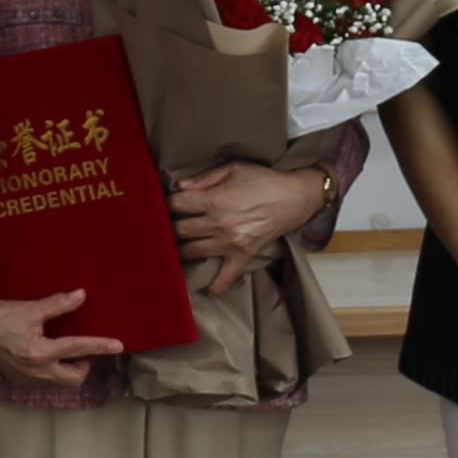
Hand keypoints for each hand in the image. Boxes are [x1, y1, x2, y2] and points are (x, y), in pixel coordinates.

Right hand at [0, 280, 126, 391]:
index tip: (118, 345)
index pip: (79, 348)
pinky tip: (46, 357)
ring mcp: (28, 378)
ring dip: (68, 370)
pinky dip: (53, 372)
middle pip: (75, 378)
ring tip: (63, 352)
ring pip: (61, 382)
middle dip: (83, 366)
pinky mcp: (20, 380)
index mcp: (41, 352)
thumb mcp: (31, 308)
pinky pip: (46, 382)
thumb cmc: (1, 315)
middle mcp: (37, 371)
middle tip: (80, 350)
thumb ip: (58, 305)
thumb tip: (82, 295)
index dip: (100, 345)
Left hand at [170, 161, 322, 296]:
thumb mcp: (233, 168)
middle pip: (180, 230)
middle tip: (165, 227)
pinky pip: (227, 276)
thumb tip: (179, 186)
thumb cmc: (263, 180)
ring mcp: (230, 242)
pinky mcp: (244, 255)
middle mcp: (218, 223)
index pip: (177, 205)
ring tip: (174, 248)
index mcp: (214, 200)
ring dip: (180, 251)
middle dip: (169, 228)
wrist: (294, 198)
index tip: (162, 206)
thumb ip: (204, 177)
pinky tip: (207, 288)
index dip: (165, 204)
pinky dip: (216, 285)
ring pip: (193, 251)